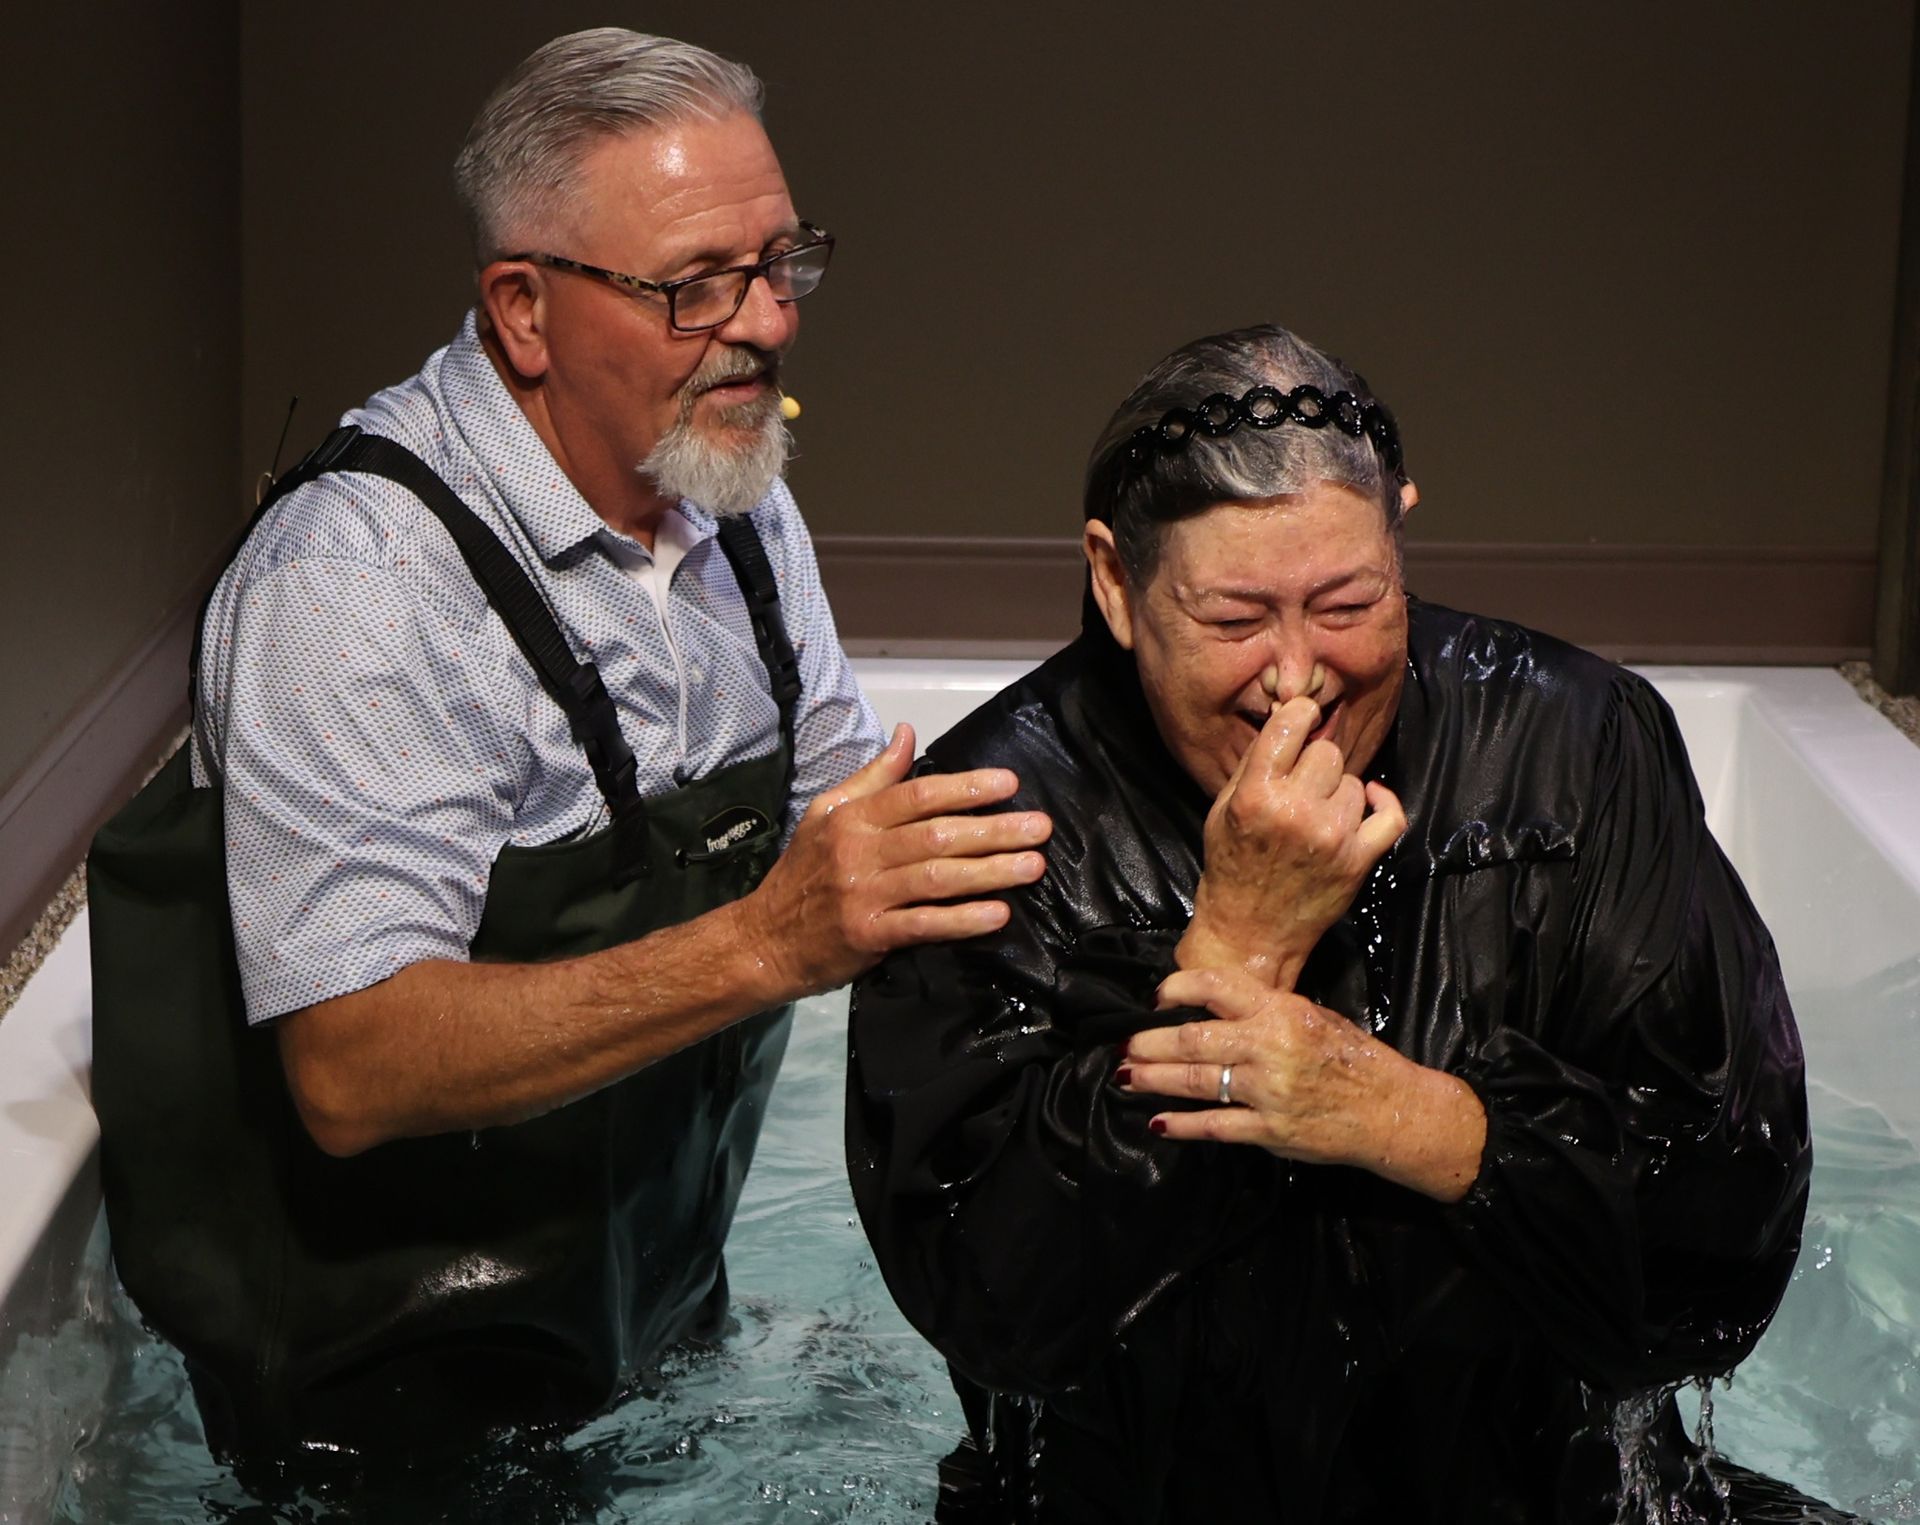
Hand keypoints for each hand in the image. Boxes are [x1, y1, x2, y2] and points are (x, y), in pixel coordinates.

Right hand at [741, 724, 1051, 996]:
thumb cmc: (803, 876)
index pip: (917, 794)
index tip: (1008, 783)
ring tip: (1033, 866)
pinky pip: (924, 924)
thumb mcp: (827, 814)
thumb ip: (873, 776)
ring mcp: (864, 895)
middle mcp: (859, 852)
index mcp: (853, 818)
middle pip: (936, 835)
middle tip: (1039, 827)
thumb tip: (907, 734)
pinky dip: (963, 919)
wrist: (763, 940)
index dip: (965, 787)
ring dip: (990, 872)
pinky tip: (998, 914)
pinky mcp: (868, 935)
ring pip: (937, 878)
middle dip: (994, 829)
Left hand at [1119, 966, 1483, 1202]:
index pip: (1218, 986)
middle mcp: (1271, 1047)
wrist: (1391, 1110)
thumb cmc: (1351, 1058)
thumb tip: (1210, 1009)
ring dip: (1154, 1080)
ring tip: (1126, 1078)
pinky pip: (1215, 1127)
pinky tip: (1159, 1122)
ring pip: (1196, 1082)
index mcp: (1282, 1011)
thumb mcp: (1313, 1017)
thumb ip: (1265, 1011)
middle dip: (1150, 1044)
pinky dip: (1183, 1126)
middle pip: (1194, 1040)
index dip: (1178, 989)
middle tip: (1122, 1046)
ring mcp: (1269, 1091)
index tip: (1155, 998)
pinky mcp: (1270, 1130)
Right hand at [1176, 694, 1404, 987]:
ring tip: (1318, 812)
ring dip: (1338, 791)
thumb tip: (1287, 720)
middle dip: (1315, 762)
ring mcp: (1332, 837)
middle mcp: (1296, 812)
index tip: (1302, 717)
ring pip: (1354, 782)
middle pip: (1328, 752)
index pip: (1292, 724)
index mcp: (1256, 795)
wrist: (1249, 933)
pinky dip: (1382, 803)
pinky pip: (1390, 815)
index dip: (1300, 714)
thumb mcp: (1223, 809)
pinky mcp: (1358, 860)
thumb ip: (1253, 764)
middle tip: (1302, 783)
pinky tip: (1368, 800)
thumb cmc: (1232, 868)